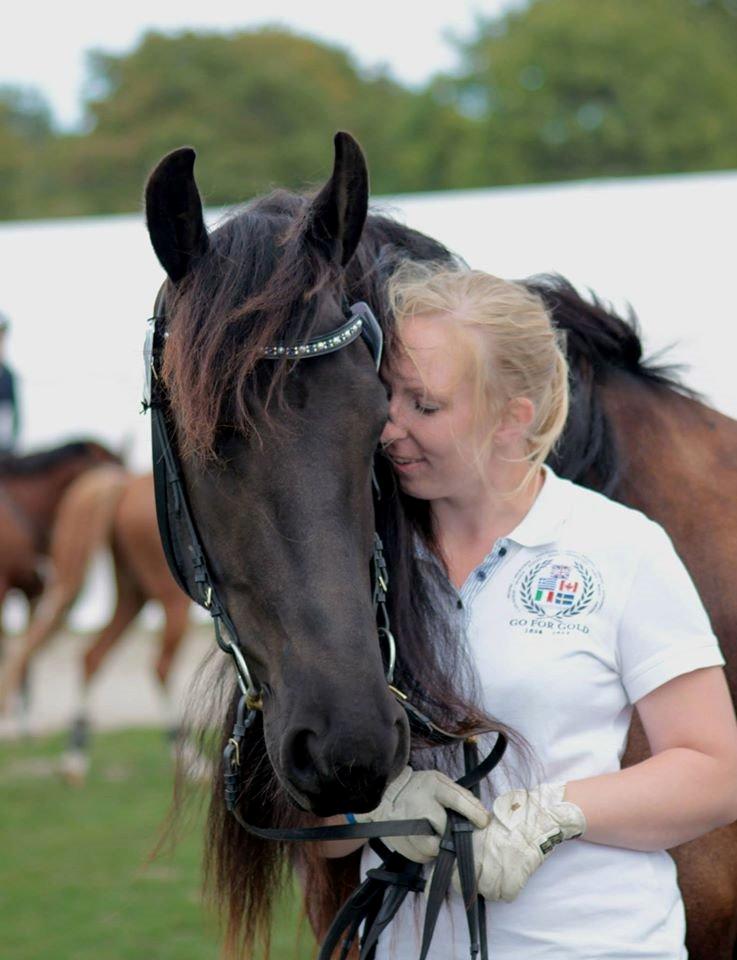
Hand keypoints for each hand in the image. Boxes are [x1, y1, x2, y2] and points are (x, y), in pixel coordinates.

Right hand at [356, 766, 489, 862]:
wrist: (386, 791)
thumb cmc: (421, 788)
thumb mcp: (440, 782)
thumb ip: (461, 796)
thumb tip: (483, 816)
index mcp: (432, 787)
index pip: (456, 799)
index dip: (473, 812)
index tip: (483, 822)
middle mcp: (418, 804)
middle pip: (443, 829)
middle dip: (452, 835)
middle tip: (454, 835)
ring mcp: (404, 823)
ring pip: (431, 847)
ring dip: (439, 848)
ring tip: (437, 838)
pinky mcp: (396, 839)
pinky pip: (419, 856)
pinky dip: (426, 854)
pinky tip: (425, 842)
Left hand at [452, 783, 585, 901]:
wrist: (536, 817)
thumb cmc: (511, 814)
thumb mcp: (483, 822)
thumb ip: (471, 839)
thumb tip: (461, 852)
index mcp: (471, 844)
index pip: (453, 873)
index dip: (457, 877)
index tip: (461, 877)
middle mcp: (480, 858)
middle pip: (470, 887)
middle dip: (475, 884)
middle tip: (484, 876)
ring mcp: (497, 869)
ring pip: (489, 893)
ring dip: (494, 888)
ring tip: (501, 875)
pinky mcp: (515, 878)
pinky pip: (507, 895)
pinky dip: (510, 890)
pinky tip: (513, 877)